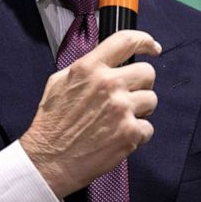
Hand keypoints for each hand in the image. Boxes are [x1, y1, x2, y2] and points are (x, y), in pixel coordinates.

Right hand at [20, 30, 161, 197]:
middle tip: (128, 95)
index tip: (152, 47)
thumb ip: (86, 67)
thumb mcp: (59, 82)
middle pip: (147, 72)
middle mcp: (108, 84)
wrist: (48, 161)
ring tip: (121, 119)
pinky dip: (137, 134)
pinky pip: (148, 127)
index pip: (126, 41)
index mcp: (90, 68)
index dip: (144, 41)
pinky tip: (119, 136)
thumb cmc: (52, 124)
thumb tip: (107, 58)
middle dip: (141, 84)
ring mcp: (121, 109)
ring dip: (140, 109)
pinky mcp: (129, 133)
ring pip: (152, 100)